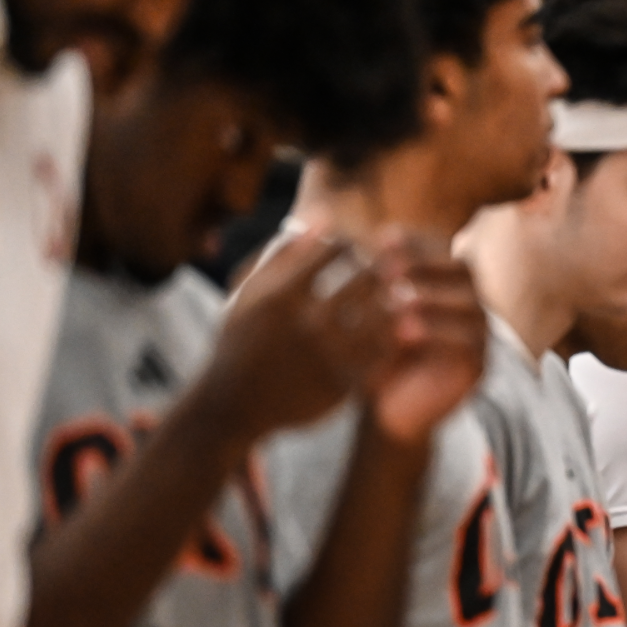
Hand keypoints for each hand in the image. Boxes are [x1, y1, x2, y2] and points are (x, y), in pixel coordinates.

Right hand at [195, 228, 391, 444]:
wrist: (233, 404)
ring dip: (393, 300)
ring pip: (382, 315)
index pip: (336, 249)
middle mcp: (305, 323)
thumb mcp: (247, 293)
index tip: (354, 252)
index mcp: (282, 294)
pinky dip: (392, 336)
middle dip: (380, 268)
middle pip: (366, 278)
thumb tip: (321, 221)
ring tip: (393, 297)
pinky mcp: (343, 385)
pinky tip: (388, 330)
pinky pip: (383, 352)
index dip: (351, 246)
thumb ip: (282, 255)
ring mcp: (327, 356)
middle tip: (386, 270)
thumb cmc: (241, 340)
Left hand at [361, 228, 487, 444]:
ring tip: (397, 298)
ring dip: (433, 296)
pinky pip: (468, 341)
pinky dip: (438, 331)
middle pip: (463, 268)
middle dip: (425, 264)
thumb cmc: (370, 356)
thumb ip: (366, 278)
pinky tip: (405, 330)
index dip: (415, 241)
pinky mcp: (479, 366)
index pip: (441, 248)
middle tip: (389, 268)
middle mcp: (469, 303)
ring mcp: (479, 335)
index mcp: (446, 284)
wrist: (383, 412)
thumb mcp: (365, 313)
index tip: (380, 240)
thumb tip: (341, 232)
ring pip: (469, 303)